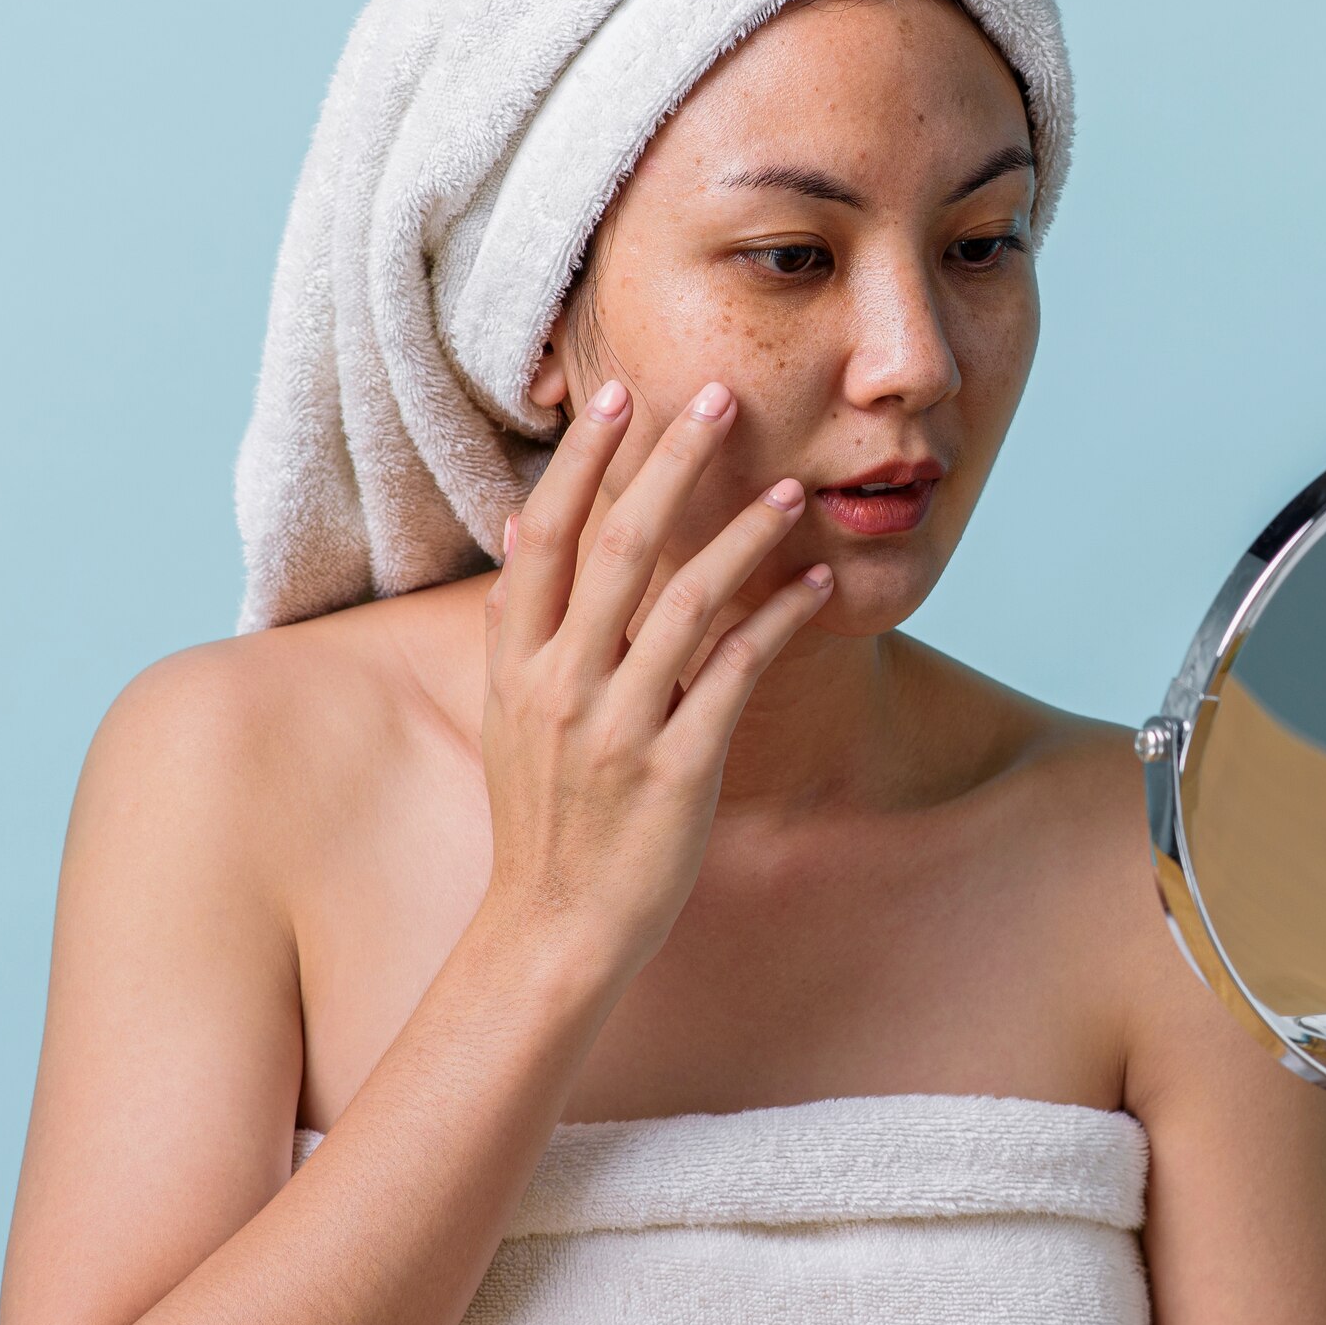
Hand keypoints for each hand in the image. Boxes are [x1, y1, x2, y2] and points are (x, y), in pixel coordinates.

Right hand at [477, 377, 830, 977]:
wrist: (553, 928)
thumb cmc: (543, 813)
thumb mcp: (509, 713)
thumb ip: (520, 621)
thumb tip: (518, 525)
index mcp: (516, 663)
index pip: (546, 536)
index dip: (583, 463)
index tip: (618, 396)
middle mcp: (560, 685)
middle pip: (620, 546)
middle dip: (672, 463)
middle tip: (720, 396)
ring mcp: (617, 727)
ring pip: (689, 601)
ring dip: (745, 535)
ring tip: (791, 488)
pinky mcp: (675, 768)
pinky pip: (737, 673)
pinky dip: (780, 620)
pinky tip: (816, 583)